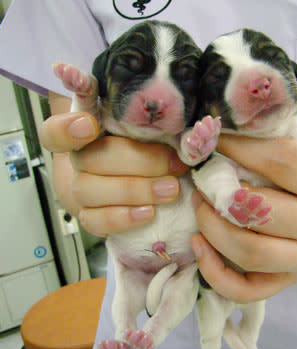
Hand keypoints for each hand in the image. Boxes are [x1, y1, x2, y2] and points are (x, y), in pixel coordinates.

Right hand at [39, 112, 187, 235]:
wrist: (134, 181)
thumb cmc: (146, 149)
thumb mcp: (151, 132)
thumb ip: (154, 127)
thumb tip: (185, 134)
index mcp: (87, 131)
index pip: (57, 129)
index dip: (67, 128)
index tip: (90, 125)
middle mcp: (78, 160)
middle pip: (88, 158)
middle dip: (137, 162)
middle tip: (174, 166)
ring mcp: (81, 189)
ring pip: (89, 190)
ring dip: (134, 190)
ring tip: (170, 190)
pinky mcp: (90, 216)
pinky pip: (96, 221)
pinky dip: (123, 218)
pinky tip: (149, 213)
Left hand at [190, 135, 296, 302]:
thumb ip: (272, 144)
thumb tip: (214, 137)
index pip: (283, 162)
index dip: (241, 148)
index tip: (214, 139)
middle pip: (264, 214)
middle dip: (222, 196)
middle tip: (202, 183)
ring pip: (251, 253)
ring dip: (213, 229)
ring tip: (199, 208)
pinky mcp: (287, 282)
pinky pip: (244, 290)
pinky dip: (213, 272)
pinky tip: (198, 244)